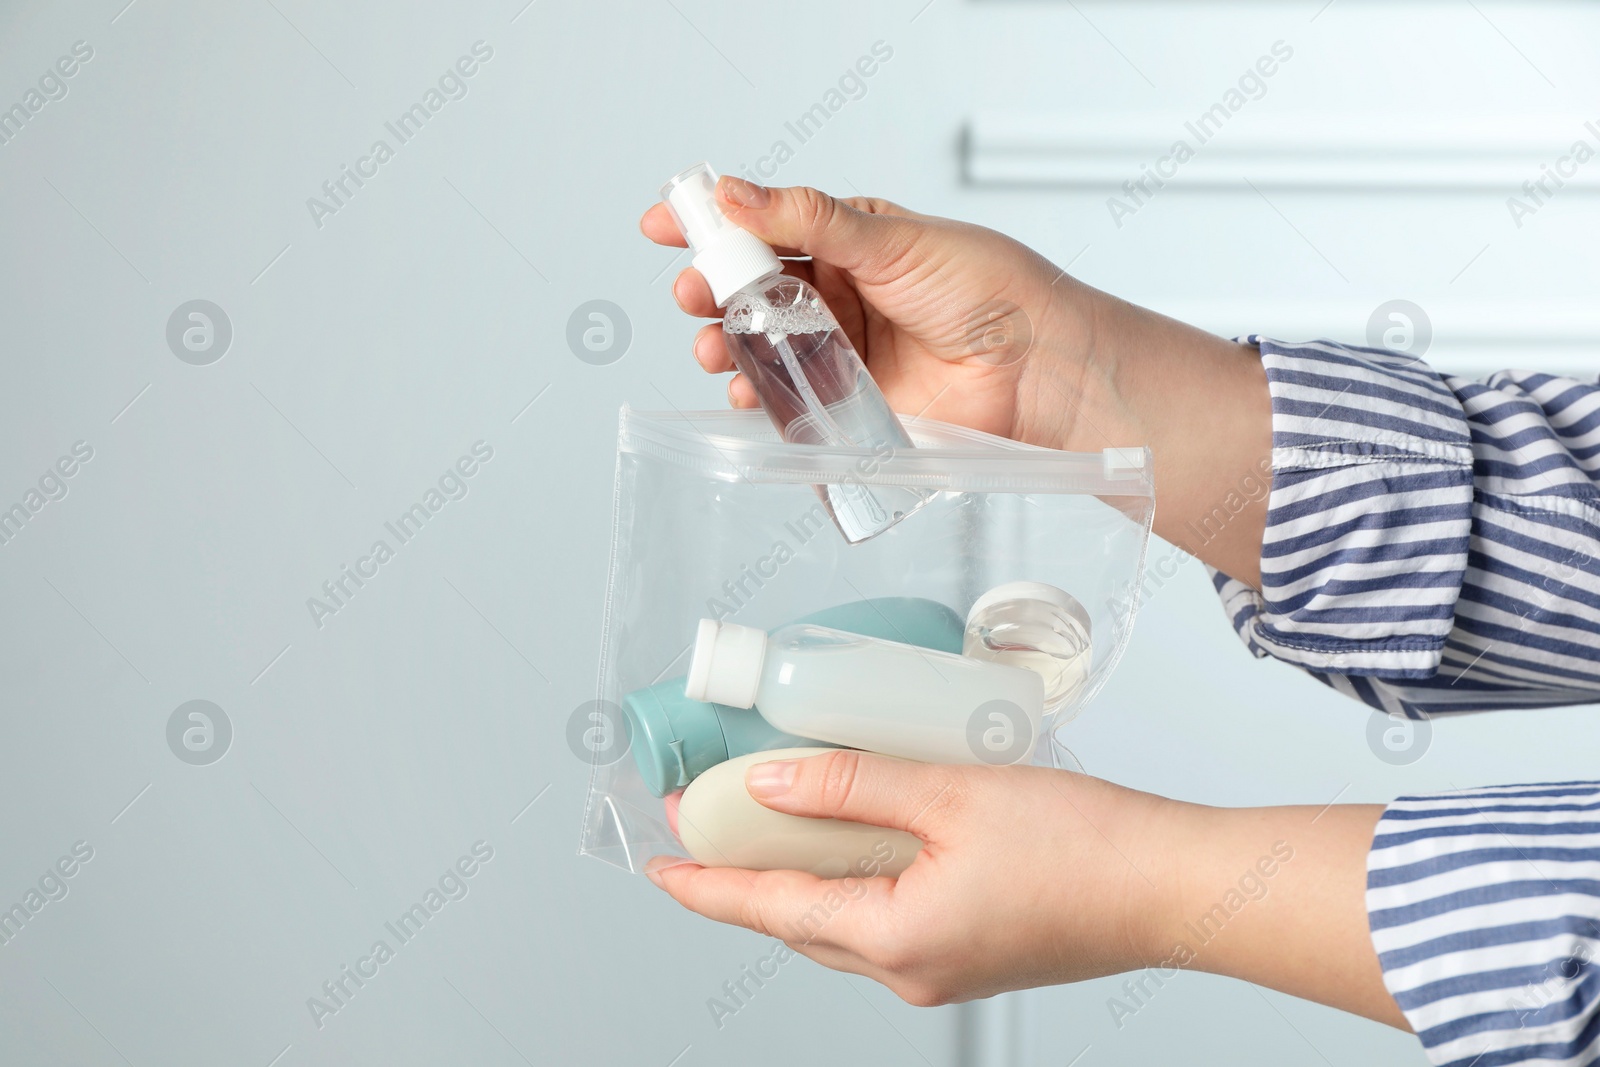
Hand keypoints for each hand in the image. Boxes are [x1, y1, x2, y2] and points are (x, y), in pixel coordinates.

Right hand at [639, 177, 1092, 451]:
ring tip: (715, 345)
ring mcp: (841, 350)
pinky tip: (744, 388)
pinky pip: (788, 398)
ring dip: (727, 344)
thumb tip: (736, 192)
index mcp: (849, 240)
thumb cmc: (986, 289)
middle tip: (694, 292)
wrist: (1034, 368)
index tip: (666, 223)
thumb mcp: (890, 237)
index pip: (766, 223)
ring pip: (762, 344)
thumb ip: (810, 218)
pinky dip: (758, 395)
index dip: (714, 223)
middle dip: (713, 289)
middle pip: (753, 288)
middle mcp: (839, 294)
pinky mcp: (848, 403)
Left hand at [646, 749, 1404, 1026]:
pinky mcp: (971, 950)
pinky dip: (853, 876)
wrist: (1174, 887)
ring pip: (840, 920)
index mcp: (893, 939)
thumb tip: (769, 780)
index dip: (706, 882)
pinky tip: (859, 828)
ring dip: (800, 874)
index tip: (658, 861)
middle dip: (745, 875)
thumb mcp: (951, 794)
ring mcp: (941, 967)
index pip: (767, 909)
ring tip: (772, 814)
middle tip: (709, 821)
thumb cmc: (1085, 847)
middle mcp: (909, 969)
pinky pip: (884, 917)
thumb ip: (851, 785)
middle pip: (797, 920)